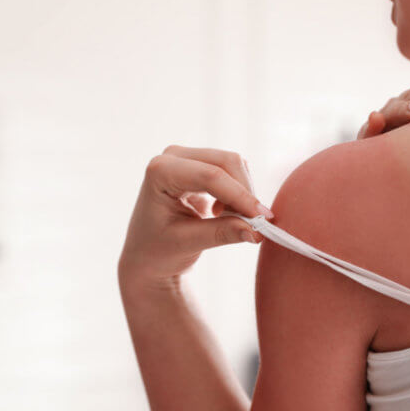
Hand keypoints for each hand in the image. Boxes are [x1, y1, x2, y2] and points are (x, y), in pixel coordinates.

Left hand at [118, 145, 273, 292]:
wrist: (146, 254)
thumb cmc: (157, 250)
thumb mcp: (187, 244)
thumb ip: (222, 234)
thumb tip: (257, 232)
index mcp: (160, 171)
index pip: (210, 176)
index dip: (240, 196)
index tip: (262, 220)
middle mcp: (173, 156)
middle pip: (227, 162)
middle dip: (245, 193)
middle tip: (255, 224)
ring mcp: (187, 157)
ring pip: (234, 164)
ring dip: (243, 193)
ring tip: (231, 221)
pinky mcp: (200, 165)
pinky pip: (233, 171)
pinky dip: (239, 192)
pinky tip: (225, 213)